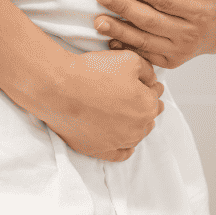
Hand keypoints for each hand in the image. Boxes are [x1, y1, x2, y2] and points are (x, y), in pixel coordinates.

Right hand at [30, 49, 163, 161]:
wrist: (59, 88)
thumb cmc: (93, 72)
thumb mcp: (129, 59)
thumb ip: (148, 71)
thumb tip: (152, 81)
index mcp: (147, 107)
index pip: (155, 97)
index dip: (151, 88)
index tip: (148, 85)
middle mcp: (137, 129)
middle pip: (147, 118)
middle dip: (145, 108)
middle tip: (137, 99)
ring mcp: (118, 142)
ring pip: (135, 136)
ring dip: (135, 127)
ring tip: (129, 117)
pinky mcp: (98, 150)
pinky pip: (119, 155)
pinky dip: (123, 149)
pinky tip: (124, 144)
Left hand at [93, 0, 215, 68]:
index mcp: (202, 14)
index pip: (166, 1)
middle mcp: (190, 36)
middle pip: (150, 21)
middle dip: (123, 8)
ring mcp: (180, 52)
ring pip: (144, 42)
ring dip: (119, 32)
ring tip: (98, 21)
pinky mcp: (172, 61)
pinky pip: (146, 56)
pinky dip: (127, 49)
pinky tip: (110, 40)